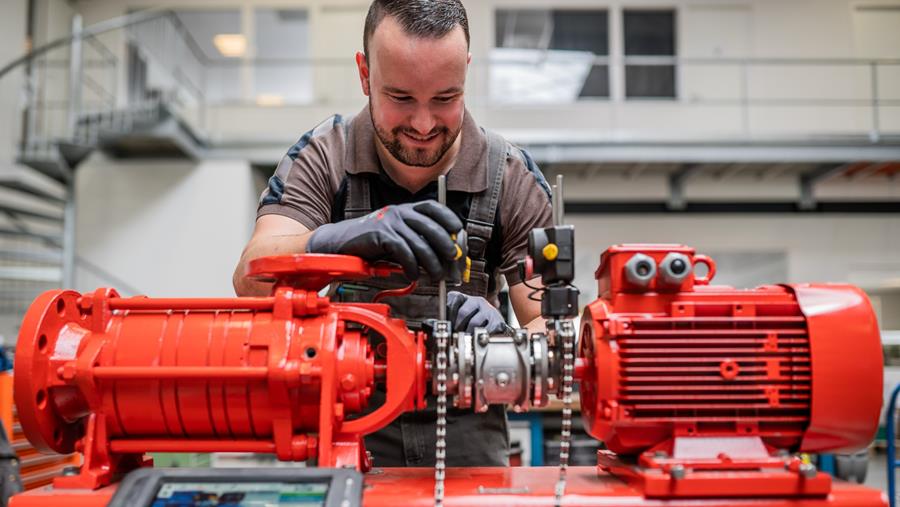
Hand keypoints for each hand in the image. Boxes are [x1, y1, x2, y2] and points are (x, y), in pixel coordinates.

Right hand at [307, 200, 462, 280]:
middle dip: (446, 247)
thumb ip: (417, 241)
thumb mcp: (397, 237)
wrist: (340, 243)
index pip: (435, 208)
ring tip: (436, 276)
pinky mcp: (381, 235)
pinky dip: (412, 267)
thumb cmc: (371, 243)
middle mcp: (400, 211)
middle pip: (433, 227)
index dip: (450, 221)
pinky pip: (404, 252)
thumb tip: (443, 257)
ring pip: (421, 243)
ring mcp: (390, 222)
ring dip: (432, 264)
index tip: (458, 236)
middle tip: (453, 263)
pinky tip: (413, 275)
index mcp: (406, 209)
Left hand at [447, 291, 508, 333]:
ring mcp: (488, 310)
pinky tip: (478, 338)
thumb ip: (448, 318)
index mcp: (465, 298)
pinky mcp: (497, 320)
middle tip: (456, 334)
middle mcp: (477, 301)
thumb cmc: (472, 322)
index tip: (447, 323)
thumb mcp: (459, 317)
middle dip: (458, 326)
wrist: (494, 325)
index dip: (448, 313)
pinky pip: (486, 329)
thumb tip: (435, 324)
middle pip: (463, 312)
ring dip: (468, 333)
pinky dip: (480, 336)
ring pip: (474, 322)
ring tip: (466, 338)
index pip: (453, 299)